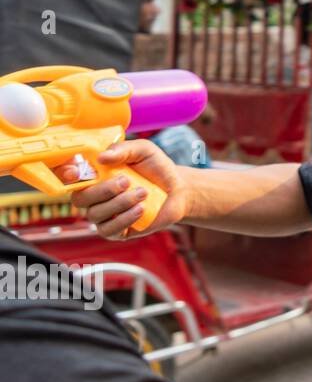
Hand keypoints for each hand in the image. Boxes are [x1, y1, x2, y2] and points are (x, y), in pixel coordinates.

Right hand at [55, 140, 188, 240]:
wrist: (177, 189)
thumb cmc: (156, 168)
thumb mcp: (143, 151)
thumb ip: (123, 150)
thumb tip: (102, 157)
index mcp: (94, 176)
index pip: (68, 177)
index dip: (65, 175)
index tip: (76, 171)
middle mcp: (93, 197)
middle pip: (80, 199)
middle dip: (103, 190)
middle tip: (127, 181)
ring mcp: (103, 216)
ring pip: (95, 215)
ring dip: (120, 203)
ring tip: (143, 192)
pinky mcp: (116, 231)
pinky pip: (109, 230)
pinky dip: (124, 219)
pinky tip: (140, 209)